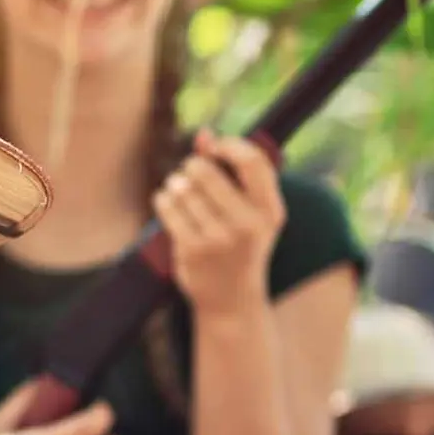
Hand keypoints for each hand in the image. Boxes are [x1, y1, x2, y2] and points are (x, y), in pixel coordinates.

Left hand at [153, 130, 285, 317]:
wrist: (232, 300)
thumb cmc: (240, 246)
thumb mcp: (248, 211)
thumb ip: (230, 170)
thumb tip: (203, 133)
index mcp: (270, 211)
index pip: (252, 160)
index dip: (228, 146)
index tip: (214, 149)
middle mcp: (248, 224)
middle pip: (207, 170)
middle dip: (192, 166)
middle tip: (190, 174)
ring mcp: (219, 239)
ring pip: (183, 188)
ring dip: (175, 184)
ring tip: (178, 189)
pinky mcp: (192, 249)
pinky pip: (168, 207)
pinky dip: (163, 200)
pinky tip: (167, 202)